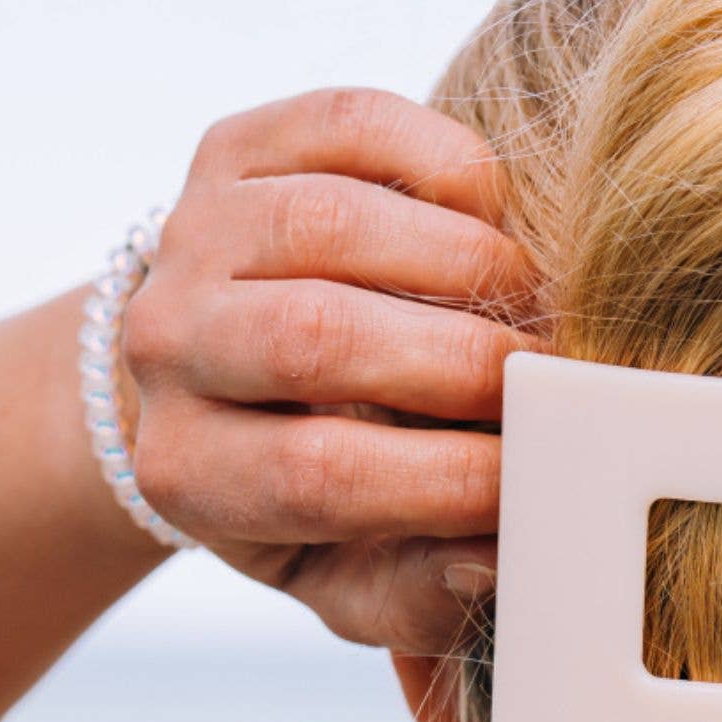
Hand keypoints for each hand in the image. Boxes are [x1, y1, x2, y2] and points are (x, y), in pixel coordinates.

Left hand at [122, 88, 529, 719]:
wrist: (206, 377)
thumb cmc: (308, 493)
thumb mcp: (347, 576)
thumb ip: (416, 596)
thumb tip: (494, 561)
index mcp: (192, 473)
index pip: (323, 476)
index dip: (455, 477)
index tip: (543, 474)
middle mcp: (167, 345)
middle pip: (320, 338)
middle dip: (470, 362)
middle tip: (553, 382)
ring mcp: (193, 232)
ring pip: (338, 222)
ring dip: (472, 263)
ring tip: (533, 305)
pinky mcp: (234, 148)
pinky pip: (350, 125)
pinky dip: (446, 162)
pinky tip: (493, 217)